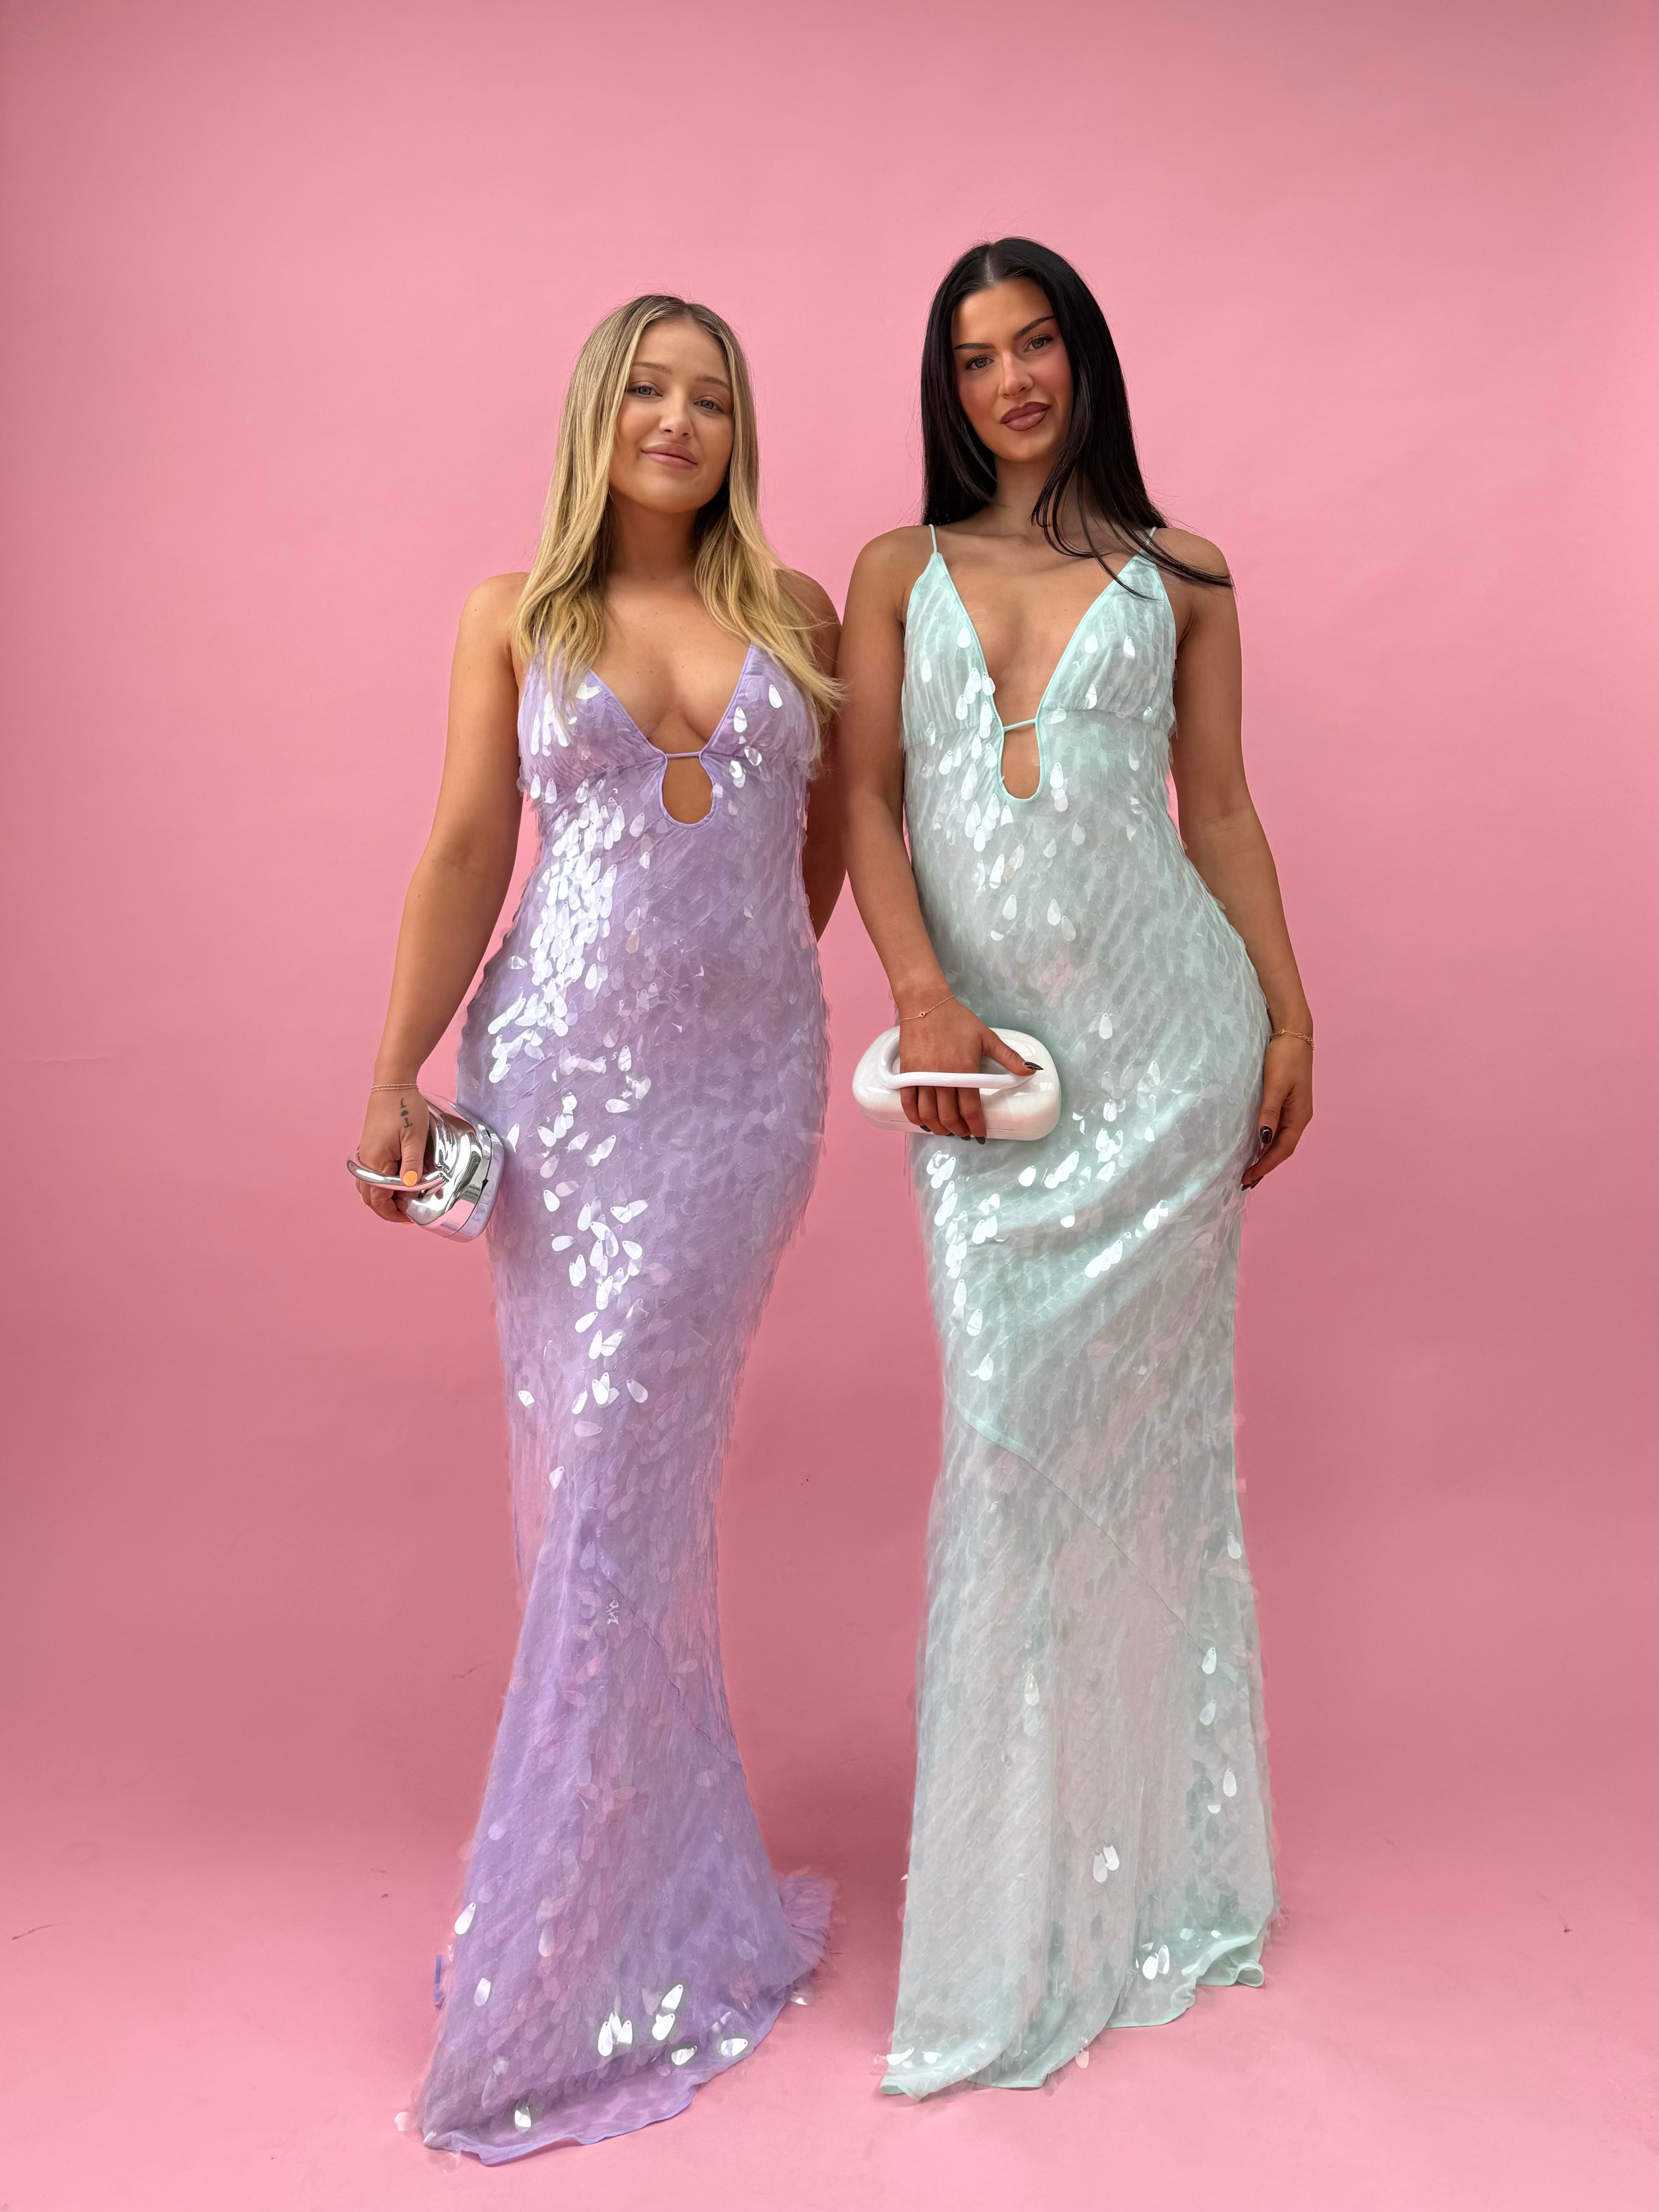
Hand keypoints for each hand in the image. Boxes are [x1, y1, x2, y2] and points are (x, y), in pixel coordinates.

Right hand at [355, 1081, 431, 1222]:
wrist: (392, 1083)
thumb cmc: (405, 1107)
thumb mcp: (415, 1137)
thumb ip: (412, 1164)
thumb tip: (410, 1188)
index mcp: (376, 1162)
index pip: (379, 1200)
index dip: (394, 1213)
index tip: (411, 1217)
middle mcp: (366, 1161)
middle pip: (370, 1198)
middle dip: (389, 1209)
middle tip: (409, 1210)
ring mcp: (365, 1154)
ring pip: (368, 1187)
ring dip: (384, 1197)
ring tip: (406, 1197)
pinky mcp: (369, 1148)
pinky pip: (370, 1175)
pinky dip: (381, 1184)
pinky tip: (398, 1181)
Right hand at [897, 997, 1034, 1141]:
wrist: (927, 1005)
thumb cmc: (957, 1020)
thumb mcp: (987, 1037)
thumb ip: (1009, 1057)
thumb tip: (1029, 1071)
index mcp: (964, 1071)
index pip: (971, 1110)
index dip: (976, 1127)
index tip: (980, 1135)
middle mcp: (942, 1078)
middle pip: (949, 1117)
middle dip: (959, 1130)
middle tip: (964, 1132)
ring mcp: (922, 1077)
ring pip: (929, 1114)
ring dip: (938, 1128)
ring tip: (946, 1130)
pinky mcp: (908, 1074)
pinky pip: (909, 1103)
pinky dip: (916, 1117)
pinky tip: (923, 1121)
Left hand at [1242, 1034, 1311, 1188]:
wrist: (1294, 1033)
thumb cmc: (1285, 1057)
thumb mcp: (1276, 1085)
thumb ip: (1270, 1111)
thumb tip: (1264, 1139)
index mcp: (1300, 1116)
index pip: (1282, 1149)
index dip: (1266, 1166)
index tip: (1248, 1178)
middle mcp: (1299, 1116)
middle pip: (1282, 1149)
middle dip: (1265, 1166)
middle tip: (1245, 1181)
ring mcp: (1295, 1110)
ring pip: (1280, 1141)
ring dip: (1266, 1156)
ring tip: (1249, 1170)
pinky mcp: (1288, 1102)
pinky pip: (1277, 1129)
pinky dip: (1267, 1142)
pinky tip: (1256, 1146)